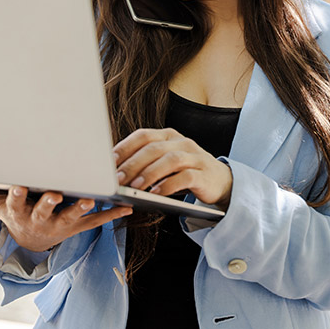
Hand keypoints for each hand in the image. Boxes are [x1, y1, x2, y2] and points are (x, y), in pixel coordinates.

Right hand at [0, 184, 131, 251]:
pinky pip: (96, 221)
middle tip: (56, 194)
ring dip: (81, 207)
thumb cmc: (14, 213)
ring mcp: (60, 223)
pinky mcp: (78, 227)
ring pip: (72, 216)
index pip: (17, 201)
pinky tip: (127, 207)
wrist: (33, 242)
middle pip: (45, 210)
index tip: (20, 184)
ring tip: (91, 197)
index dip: (19, 194)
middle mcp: (40, 218)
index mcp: (20, 210)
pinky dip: (111, 213)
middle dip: (50, 202)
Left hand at [114, 128, 232, 209]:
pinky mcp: (203, 174)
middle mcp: (181, 142)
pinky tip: (156, 193)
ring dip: (149, 173)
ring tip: (135, 187)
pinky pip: (185, 177)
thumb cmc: (185, 171)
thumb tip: (115, 172)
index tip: (109, 161)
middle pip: (154, 148)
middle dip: (133, 164)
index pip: (143, 136)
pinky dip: (169, 185)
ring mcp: (194, 156)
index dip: (125, 147)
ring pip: (170, 160)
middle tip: (117, 179)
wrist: (220, 181)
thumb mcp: (165, 162)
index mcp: (168, 136)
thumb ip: (145, 162)